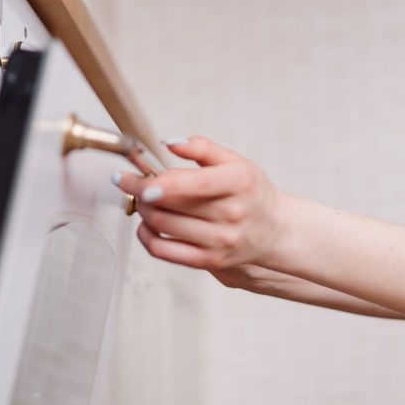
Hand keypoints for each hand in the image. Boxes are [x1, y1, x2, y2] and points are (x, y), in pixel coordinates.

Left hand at [115, 136, 285, 271]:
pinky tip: (146, 223)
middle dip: (141, 191)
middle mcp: (232, 214)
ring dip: (143, 209)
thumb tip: (171, 142)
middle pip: (171, 204)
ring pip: (162, 225)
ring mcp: (220, 241)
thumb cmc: (250, 192)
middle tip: (131, 181)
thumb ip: (203, 148)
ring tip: (142, 198)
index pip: (196, 184)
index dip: (162, 183)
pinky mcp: (209, 261)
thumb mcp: (236, 162)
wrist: (272, 229)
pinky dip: (145, 235)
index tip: (136, 178)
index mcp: (239, 182)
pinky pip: (163, 251)